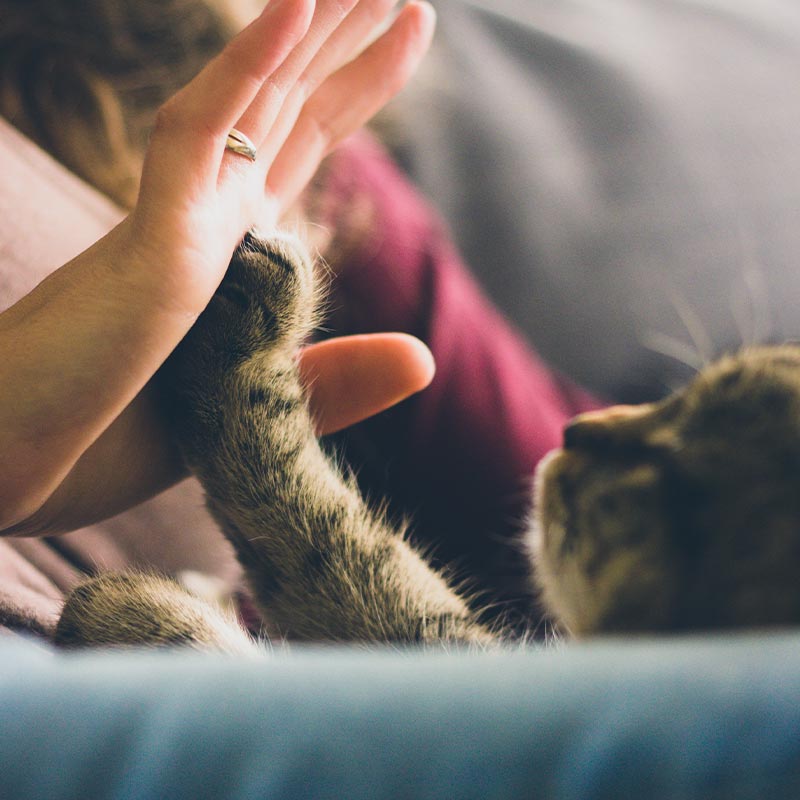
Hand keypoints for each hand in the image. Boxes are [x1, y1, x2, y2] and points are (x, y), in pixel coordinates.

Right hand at [0, 0, 435, 532]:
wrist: (10, 476)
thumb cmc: (107, 444)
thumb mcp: (254, 414)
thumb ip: (337, 381)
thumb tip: (426, 360)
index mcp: (228, 251)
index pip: (300, 143)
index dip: (355, 84)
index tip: (404, 29)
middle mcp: (206, 220)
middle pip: (290, 107)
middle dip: (349, 41)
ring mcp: (177, 223)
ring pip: (254, 102)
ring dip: (312, 29)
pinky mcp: (148, 245)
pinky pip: (200, 137)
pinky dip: (248, 69)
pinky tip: (300, 10)